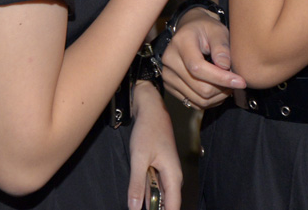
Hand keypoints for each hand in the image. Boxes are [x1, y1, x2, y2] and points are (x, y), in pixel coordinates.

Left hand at [127, 82, 181, 209]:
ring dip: (150, 202)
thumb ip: (137, 185)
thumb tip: (134, 208)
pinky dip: (147, 192)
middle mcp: (173, 177)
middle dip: (154, 209)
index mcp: (173, 176)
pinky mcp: (160, 168)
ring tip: (136, 205)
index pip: (173, 207)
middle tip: (136, 209)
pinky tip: (137, 195)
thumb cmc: (147, 131)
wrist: (151, 109)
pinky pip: (155, 186)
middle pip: (166, 203)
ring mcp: (167, 172)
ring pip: (160, 195)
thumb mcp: (139, 158)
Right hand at [161, 9, 244, 107]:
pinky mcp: (170, 87)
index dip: (221, 78)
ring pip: (198, 99)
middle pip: (199, 87)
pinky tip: (218, 90)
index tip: (240, 81)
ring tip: (228, 85)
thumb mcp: (217, 30)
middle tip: (236, 81)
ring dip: (218, 96)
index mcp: (180, 43)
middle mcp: (169, 61)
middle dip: (223, 88)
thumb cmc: (206, 29)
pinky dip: (210, 101)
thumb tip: (225, 66)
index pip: (198, 68)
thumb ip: (221, 47)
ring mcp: (168, 76)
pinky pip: (194, 103)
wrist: (190, 31)